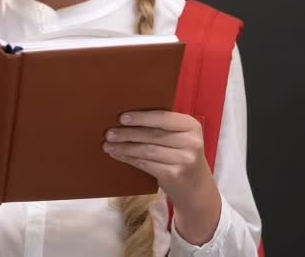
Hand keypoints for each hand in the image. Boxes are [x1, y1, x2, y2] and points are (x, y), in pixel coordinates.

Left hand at [102, 111, 219, 217]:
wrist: (195, 187)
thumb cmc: (181, 155)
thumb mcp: (180, 137)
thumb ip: (162, 126)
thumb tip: (125, 118)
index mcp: (191, 126)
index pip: (163, 118)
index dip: (142, 117)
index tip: (122, 118)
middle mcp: (191, 141)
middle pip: (152, 135)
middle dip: (128, 134)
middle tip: (109, 133)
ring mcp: (184, 159)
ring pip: (147, 150)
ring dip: (124, 147)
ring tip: (108, 145)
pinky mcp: (174, 174)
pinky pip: (146, 164)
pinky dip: (129, 159)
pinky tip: (117, 155)